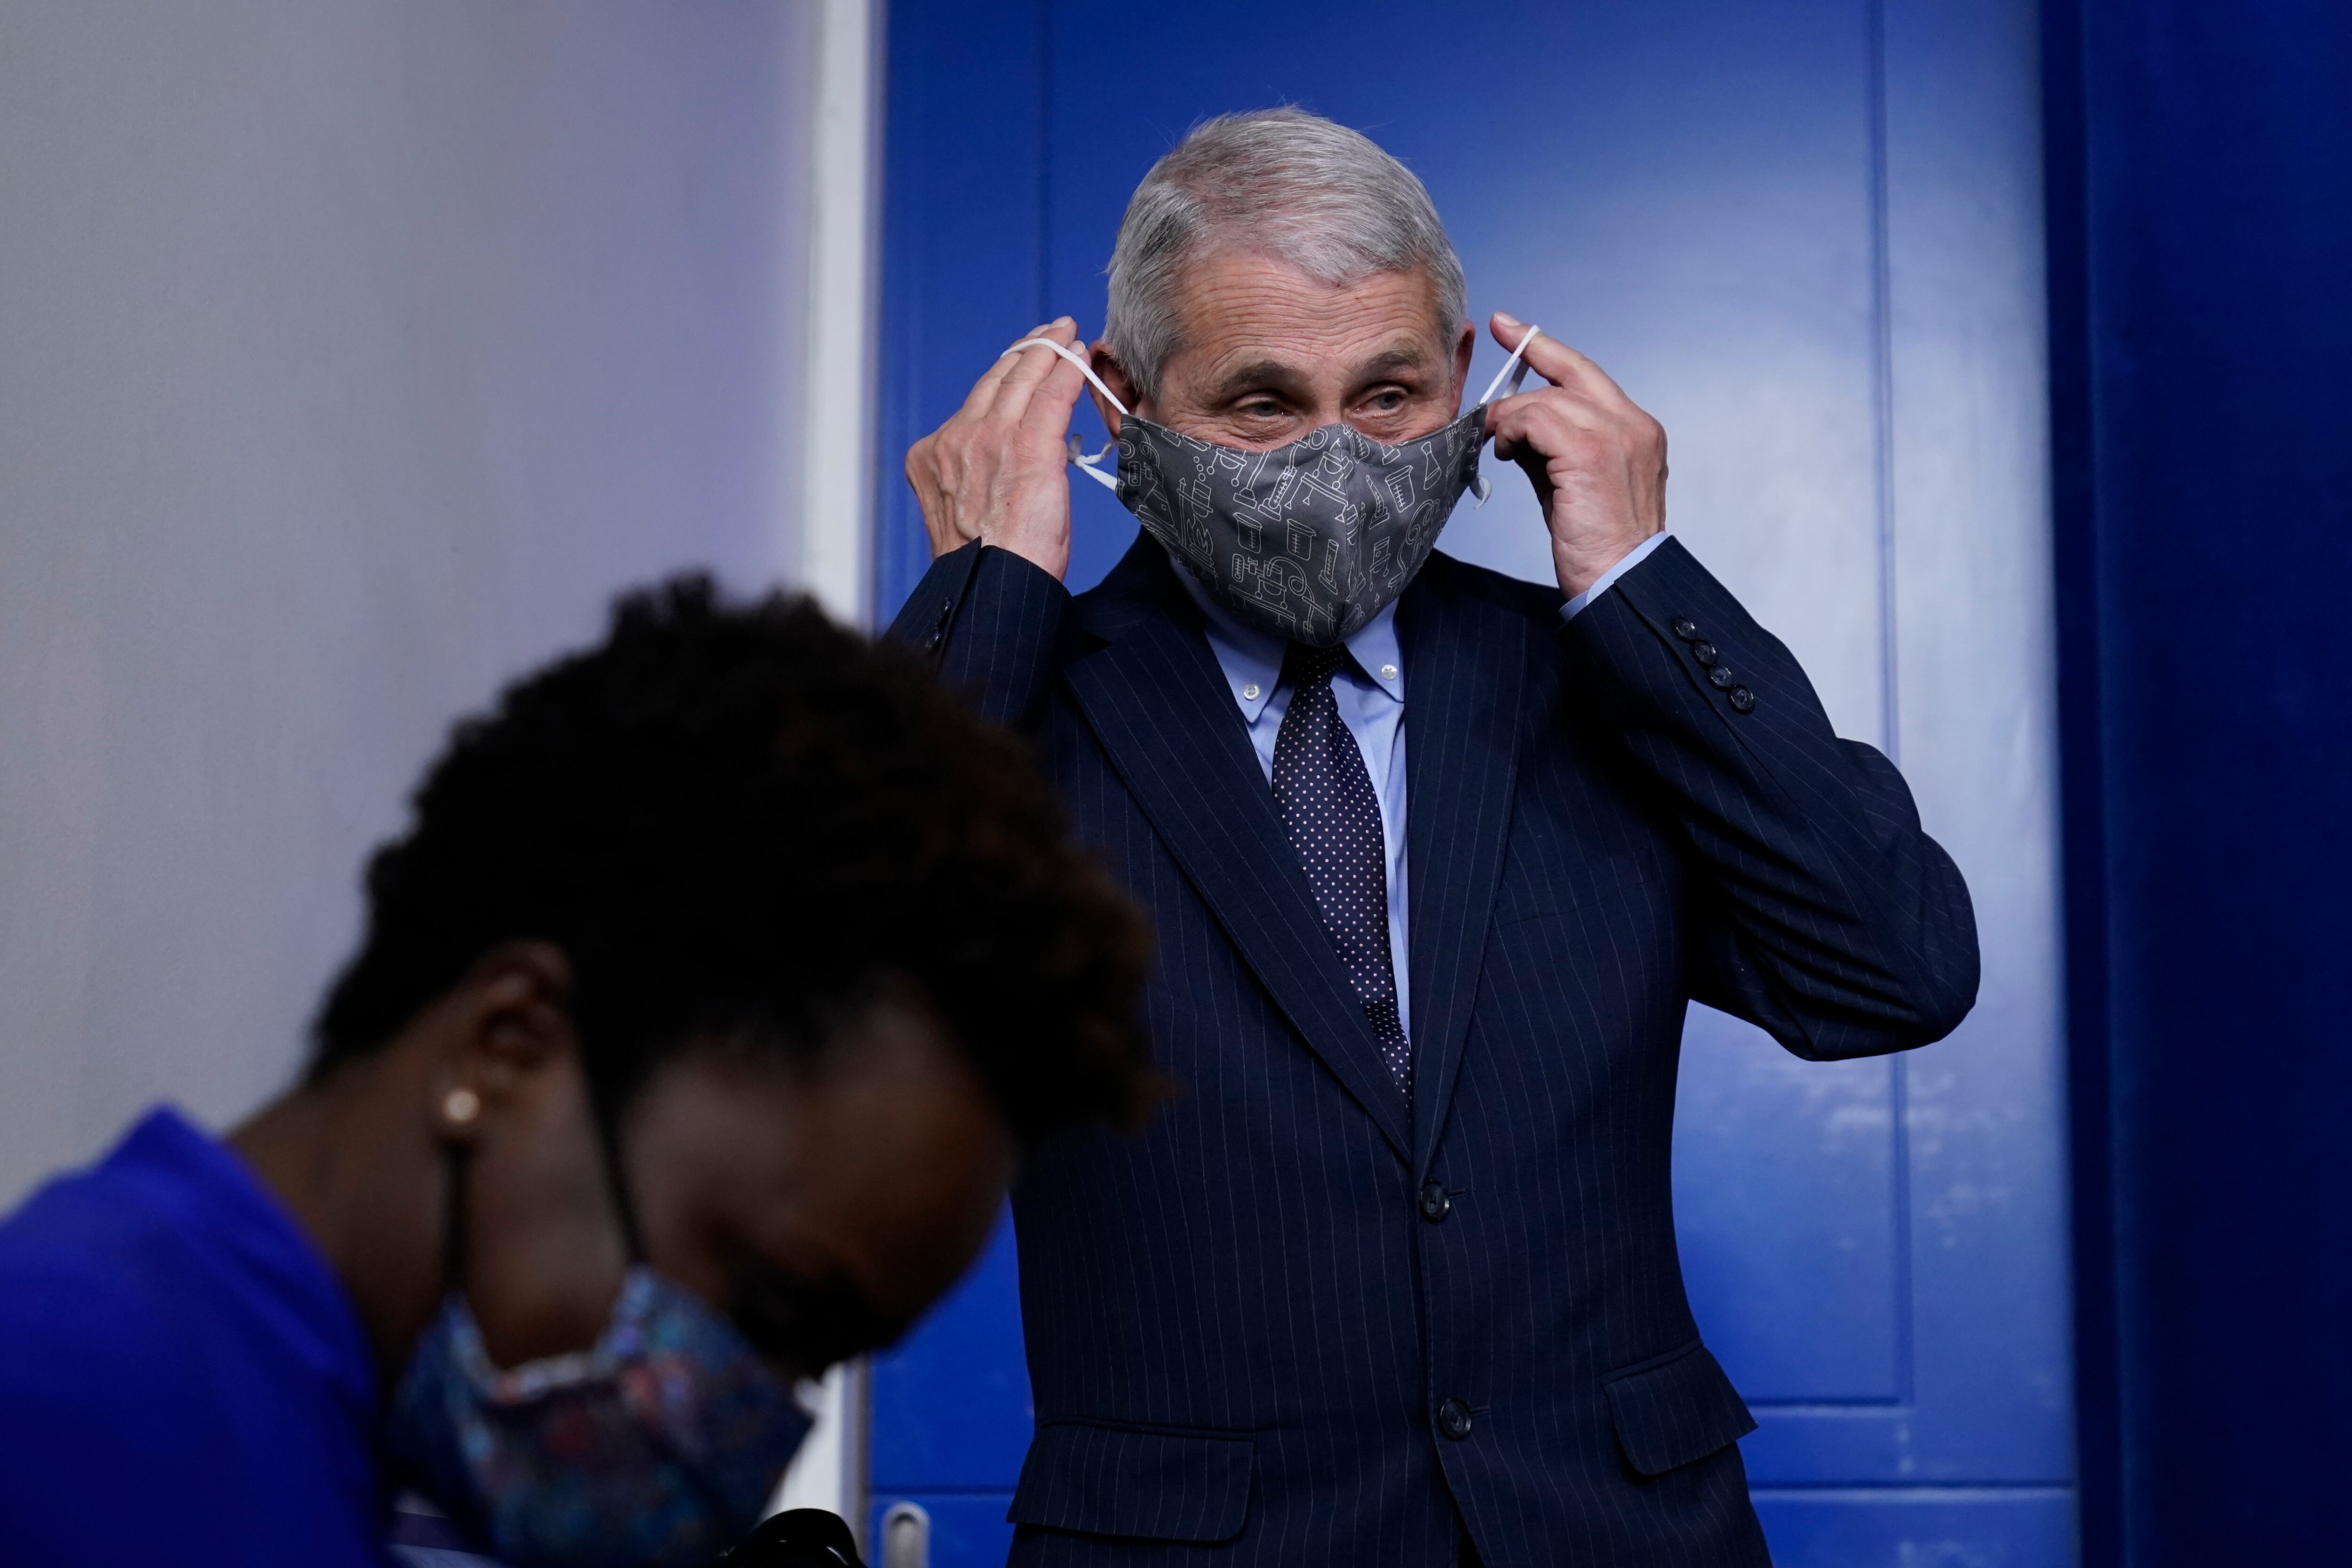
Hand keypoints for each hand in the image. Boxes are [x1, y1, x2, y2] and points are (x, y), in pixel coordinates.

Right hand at [903, 317, 1088, 580]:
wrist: (991, 585)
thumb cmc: (987, 564)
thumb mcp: (961, 510)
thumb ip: (973, 476)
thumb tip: (1003, 465)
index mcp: (933, 455)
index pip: (974, 402)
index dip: (1003, 376)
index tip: (1020, 361)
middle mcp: (955, 439)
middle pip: (996, 380)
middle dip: (1026, 351)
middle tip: (1048, 332)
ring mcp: (989, 438)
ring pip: (1023, 378)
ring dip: (1047, 350)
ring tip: (1064, 333)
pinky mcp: (1027, 444)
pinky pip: (1052, 394)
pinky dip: (1068, 369)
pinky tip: (1079, 356)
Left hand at [1482, 311, 1667, 599]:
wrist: (1620, 584)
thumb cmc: (1597, 546)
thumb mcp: (1573, 484)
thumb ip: (1552, 448)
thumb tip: (1515, 428)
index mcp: (1638, 430)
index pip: (1588, 374)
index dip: (1549, 348)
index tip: (1515, 329)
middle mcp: (1634, 424)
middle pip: (1569, 373)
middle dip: (1528, 356)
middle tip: (1496, 351)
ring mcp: (1616, 434)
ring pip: (1547, 398)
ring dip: (1512, 418)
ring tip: (1499, 446)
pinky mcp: (1591, 452)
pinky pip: (1536, 419)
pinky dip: (1513, 431)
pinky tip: (1505, 453)